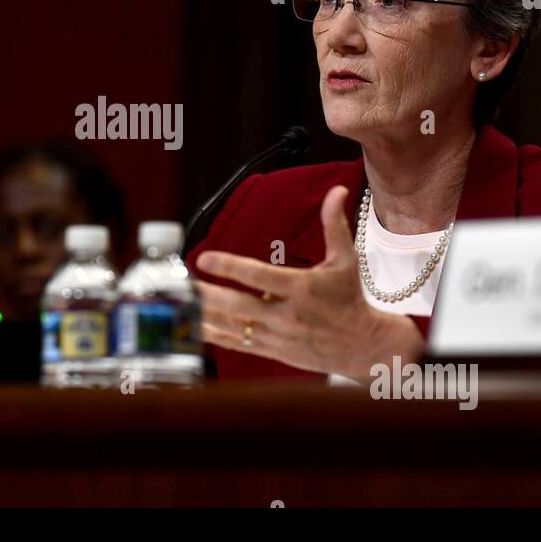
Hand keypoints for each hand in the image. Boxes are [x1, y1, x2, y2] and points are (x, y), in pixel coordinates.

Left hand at [194, 185, 422, 380]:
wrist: (361, 346)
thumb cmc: (350, 299)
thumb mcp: (346, 260)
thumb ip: (335, 225)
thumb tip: (338, 191)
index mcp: (301, 289)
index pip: (258, 276)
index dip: (229, 267)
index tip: (205, 258)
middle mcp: (286, 314)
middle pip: (239, 305)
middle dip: (208, 295)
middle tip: (183, 284)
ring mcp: (277, 336)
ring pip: (233, 327)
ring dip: (204, 315)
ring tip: (179, 302)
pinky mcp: (273, 350)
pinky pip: (237, 343)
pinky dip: (213, 335)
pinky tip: (193, 325)